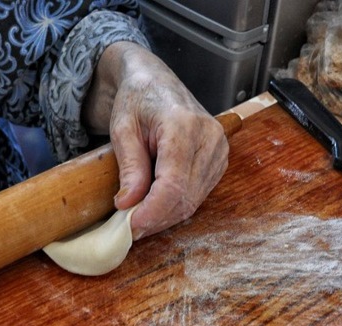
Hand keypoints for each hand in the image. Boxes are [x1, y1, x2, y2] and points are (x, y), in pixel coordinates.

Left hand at [85, 42, 228, 239]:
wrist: (155, 82)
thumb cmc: (138, 99)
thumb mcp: (122, 128)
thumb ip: (129, 166)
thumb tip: (128, 203)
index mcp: (183, 125)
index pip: (173, 183)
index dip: (152, 211)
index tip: (131, 226)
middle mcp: (209, 138)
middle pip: (185, 197)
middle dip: (156, 218)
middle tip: (129, 227)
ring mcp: (219, 150)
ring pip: (194, 201)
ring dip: (166, 216)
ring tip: (139, 216)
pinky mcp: (219, 161)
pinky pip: (199, 195)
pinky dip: (176, 207)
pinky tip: (156, 206)